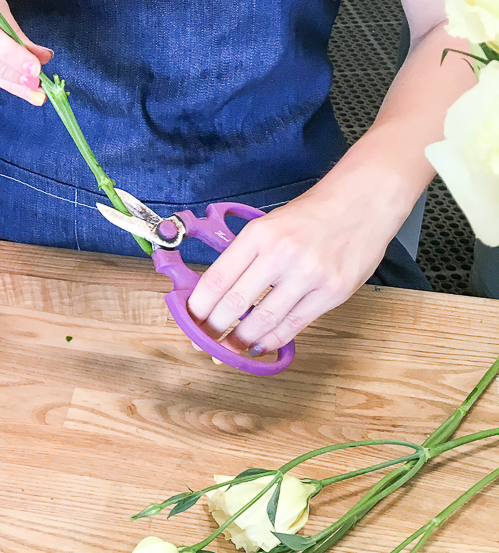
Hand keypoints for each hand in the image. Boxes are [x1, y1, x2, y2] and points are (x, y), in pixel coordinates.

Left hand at [185, 191, 394, 355]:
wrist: (362, 203)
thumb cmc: (309, 216)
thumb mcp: (268, 226)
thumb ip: (245, 257)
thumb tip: (215, 295)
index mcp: (258, 235)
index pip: (216, 279)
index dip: (197, 307)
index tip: (189, 321)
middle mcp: (282, 254)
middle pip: (235, 304)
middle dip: (213, 329)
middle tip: (204, 341)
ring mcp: (309, 275)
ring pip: (264, 320)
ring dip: (240, 341)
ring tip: (228, 350)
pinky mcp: (333, 292)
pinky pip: (294, 324)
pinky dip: (272, 340)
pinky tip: (259, 345)